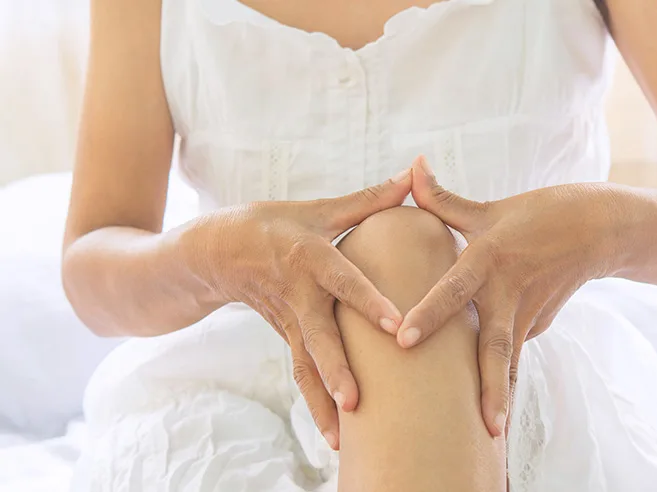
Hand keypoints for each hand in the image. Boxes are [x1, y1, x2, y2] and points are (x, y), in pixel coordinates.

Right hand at [182, 168, 412, 449]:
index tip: (395, 323)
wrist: (211, 253)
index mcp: (309, 257)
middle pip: (318, 337)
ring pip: (306, 367)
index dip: (367, 300)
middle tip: (357, 402)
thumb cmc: (271, 225)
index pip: (342, 279)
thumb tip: (415, 175)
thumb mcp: (316, 208)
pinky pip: (302, 375)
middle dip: (336, 371)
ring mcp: (288, 322)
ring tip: (344, 439)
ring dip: (323, 403)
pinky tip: (336, 438)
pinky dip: (318, 406)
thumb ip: (369, 199)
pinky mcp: (286, 339)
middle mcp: (298, 295)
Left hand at [399, 157, 616, 436]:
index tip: (404, 341)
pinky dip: (502, 380)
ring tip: (491, 433)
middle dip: (489, 386)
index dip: (429, 313)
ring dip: (501, 395)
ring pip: (509, 360)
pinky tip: (490, 409)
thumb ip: (444, 199)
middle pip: (496, 345)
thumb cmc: (541, 213)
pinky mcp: (539, 324)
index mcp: (489, 259)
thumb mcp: (492, 207)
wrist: (601, 229)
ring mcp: (529, 313)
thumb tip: (411, 167)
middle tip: (485, 425)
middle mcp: (508, 292)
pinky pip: (513, 352)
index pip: (453, 289)